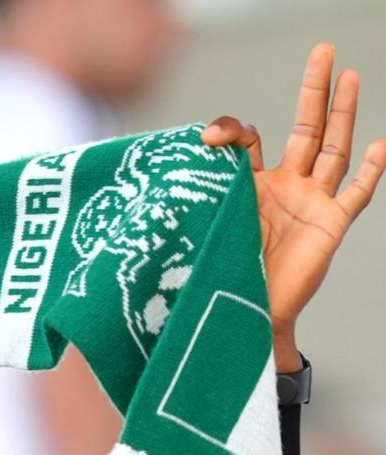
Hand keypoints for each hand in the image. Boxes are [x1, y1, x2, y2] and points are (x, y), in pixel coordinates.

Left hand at [202, 43, 385, 372]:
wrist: (241, 315)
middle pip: (305, 129)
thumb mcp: (198, 229)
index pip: (247, 141)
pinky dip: (370, 171)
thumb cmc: (215, 277)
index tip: (207, 138)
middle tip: (323, 51)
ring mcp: (310, 203)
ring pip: (333, 148)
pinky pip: (356, 193)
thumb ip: (189, 202)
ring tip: (350, 75)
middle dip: (313, 90)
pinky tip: (382, 144)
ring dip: (342, 112)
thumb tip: (178, 166)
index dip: (231, 130)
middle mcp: (284, 189)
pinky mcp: (330, 224)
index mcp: (248, 188)